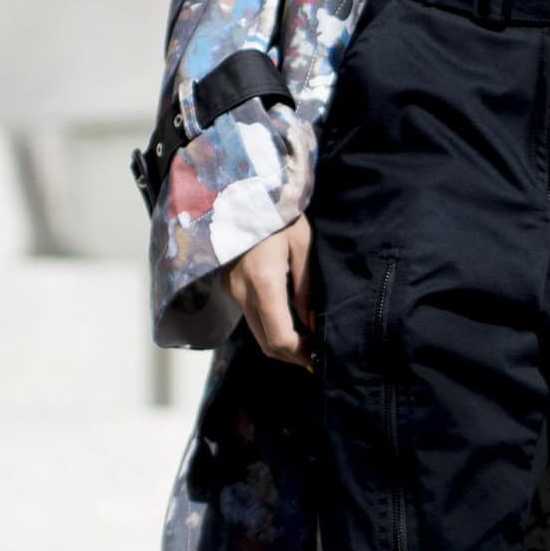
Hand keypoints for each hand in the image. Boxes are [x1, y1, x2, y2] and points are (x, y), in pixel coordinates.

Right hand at [223, 215, 314, 367]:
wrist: (237, 191)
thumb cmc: (276, 212)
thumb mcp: (301, 244)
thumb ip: (307, 286)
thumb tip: (313, 323)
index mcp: (263, 282)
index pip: (280, 337)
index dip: (301, 355)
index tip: (320, 359)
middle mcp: (242, 292)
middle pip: (266, 344)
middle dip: (292, 356)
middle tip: (317, 357)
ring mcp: (231, 291)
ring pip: (256, 333)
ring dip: (281, 343)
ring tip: (308, 341)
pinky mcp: (228, 286)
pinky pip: (250, 317)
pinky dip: (270, 327)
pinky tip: (289, 321)